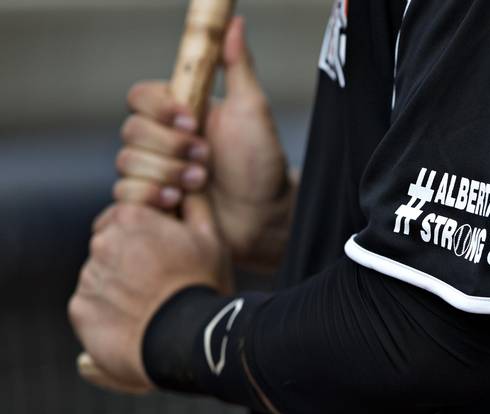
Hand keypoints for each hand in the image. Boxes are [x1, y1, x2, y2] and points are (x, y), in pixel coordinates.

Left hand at [68, 200, 232, 392]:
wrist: (185, 340)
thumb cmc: (202, 284)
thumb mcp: (211, 237)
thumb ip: (194, 204)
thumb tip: (187, 185)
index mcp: (132, 216)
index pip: (124, 216)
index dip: (144, 234)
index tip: (162, 254)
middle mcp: (103, 242)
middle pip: (109, 245)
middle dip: (128, 259)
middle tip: (158, 282)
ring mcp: (89, 276)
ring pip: (100, 276)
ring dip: (117, 286)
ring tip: (149, 306)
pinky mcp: (79, 309)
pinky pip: (90, 305)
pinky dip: (106, 312)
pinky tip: (134, 322)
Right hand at [115, 17, 294, 270]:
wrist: (263, 215)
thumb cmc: (261, 163)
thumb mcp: (253, 110)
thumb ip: (238, 66)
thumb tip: (235, 22)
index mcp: (181, 113)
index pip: (140, 98)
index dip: (159, 109)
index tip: (192, 121)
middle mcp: (163, 141)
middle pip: (129, 132)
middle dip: (169, 148)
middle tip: (204, 160)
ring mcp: (155, 173)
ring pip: (126, 163)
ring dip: (165, 174)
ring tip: (199, 184)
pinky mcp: (151, 203)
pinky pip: (125, 195)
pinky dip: (149, 198)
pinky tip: (178, 204)